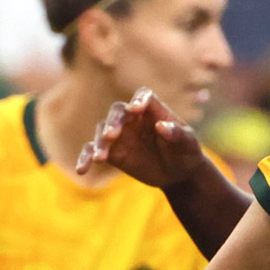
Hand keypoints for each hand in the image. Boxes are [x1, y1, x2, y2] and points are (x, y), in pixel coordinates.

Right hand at [78, 89, 207, 188]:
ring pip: (103, 130)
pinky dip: (86, 158)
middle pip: (118, 111)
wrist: (177, 173)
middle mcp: (134, 119)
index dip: (139, 99)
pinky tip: (81, 169)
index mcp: (153, 110)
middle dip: (114, 121)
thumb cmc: (186, 153)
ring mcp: (121, 135)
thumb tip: (162, 127)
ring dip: (100, 141)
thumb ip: (177, 134)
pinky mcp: (112, 152)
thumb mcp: (188, 145)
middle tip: (113, 135)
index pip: (143, 96)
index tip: (136, 109)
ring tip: (100, 158)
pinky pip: (93, 151)